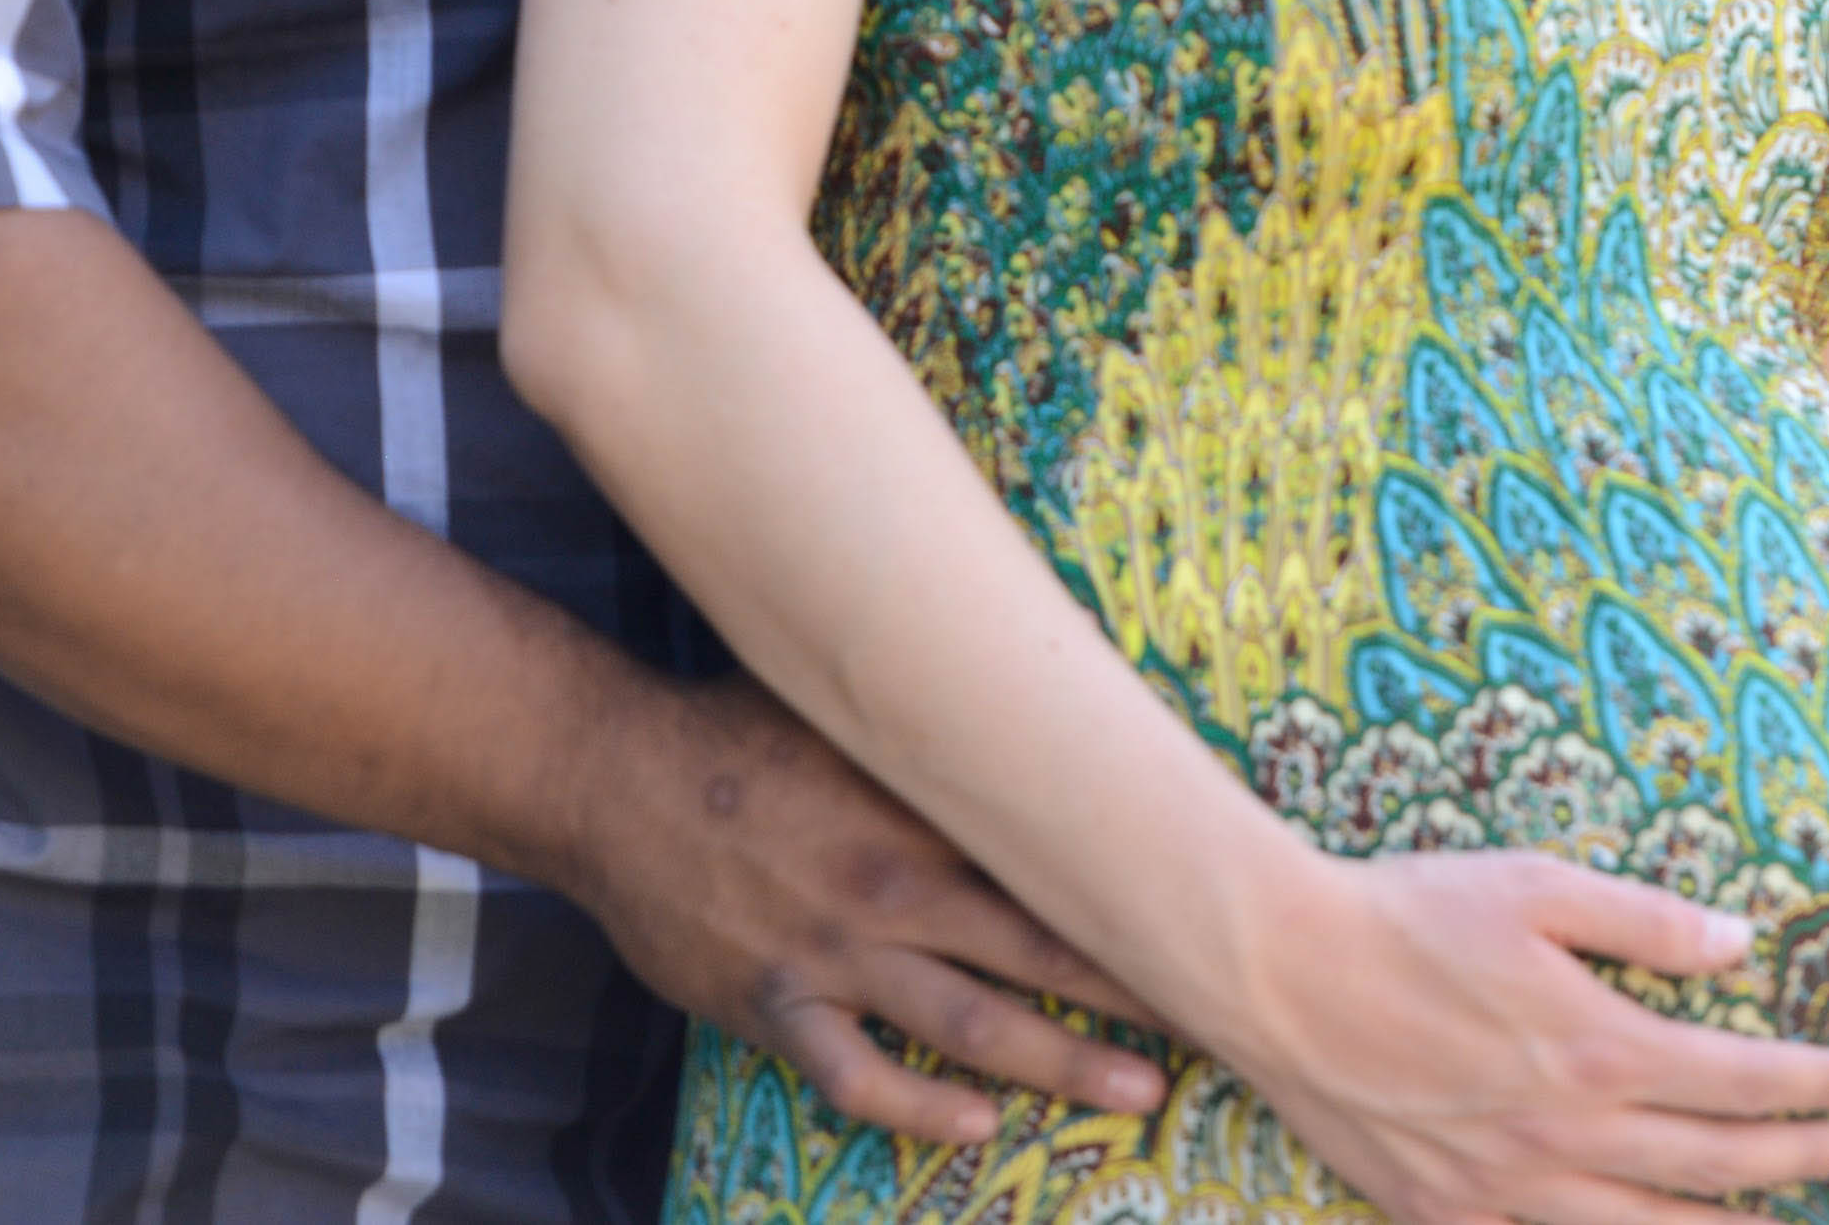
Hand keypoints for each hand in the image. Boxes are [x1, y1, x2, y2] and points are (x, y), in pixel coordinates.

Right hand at [557, 674, 1174, 1147]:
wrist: (612, 779)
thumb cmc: (734, 732)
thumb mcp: (845, 713)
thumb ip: (933, 730)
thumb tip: (1026, 703)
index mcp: (916, 809)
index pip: (1049, 861)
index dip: (1129, 898)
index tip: (1203, 922)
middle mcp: (890, 886)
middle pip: (1036, 950)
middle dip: (1129, 996)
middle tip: (1216, 1028)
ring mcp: (832, 954)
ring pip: (968, 1023)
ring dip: (1057, 1061)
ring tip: (1135, 1095)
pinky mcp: (774, 1003)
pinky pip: (855, 1074)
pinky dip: (918, 1107)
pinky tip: (973, 1126)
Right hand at [1208, 850, 1828, 1224]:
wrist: (1280, 974)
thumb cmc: (1407, 914)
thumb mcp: (1535, 886)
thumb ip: (1646, 920)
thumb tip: (1743, 942)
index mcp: (1599, 1048)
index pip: (1742, 1081)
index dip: (1817, 1086)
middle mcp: (1569, 1134)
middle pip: (1718, 1168)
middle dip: (1803, 1163)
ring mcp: (1511, 1187)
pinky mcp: (1452, 1214)